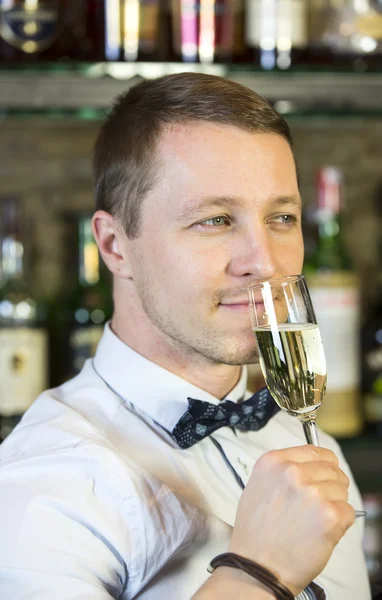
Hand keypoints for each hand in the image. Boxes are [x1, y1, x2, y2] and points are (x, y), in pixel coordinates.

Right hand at [228, 445, 354, 595]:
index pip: (315, 450)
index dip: (323, 465)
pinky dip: (340, 524)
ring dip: (333, 505)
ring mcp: (312, 492)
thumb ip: (283, 470)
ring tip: (312, 522)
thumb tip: (313, 464)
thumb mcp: (258, 486)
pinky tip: (320, 533)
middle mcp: (292, 472)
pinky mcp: (328, 515)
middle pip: (332, 469)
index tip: (322, 477)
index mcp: (273, 461)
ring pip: (342, 490)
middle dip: (330, 487)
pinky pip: (348, 511)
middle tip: (315, 507)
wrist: (257, 568)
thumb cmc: (256, 533)